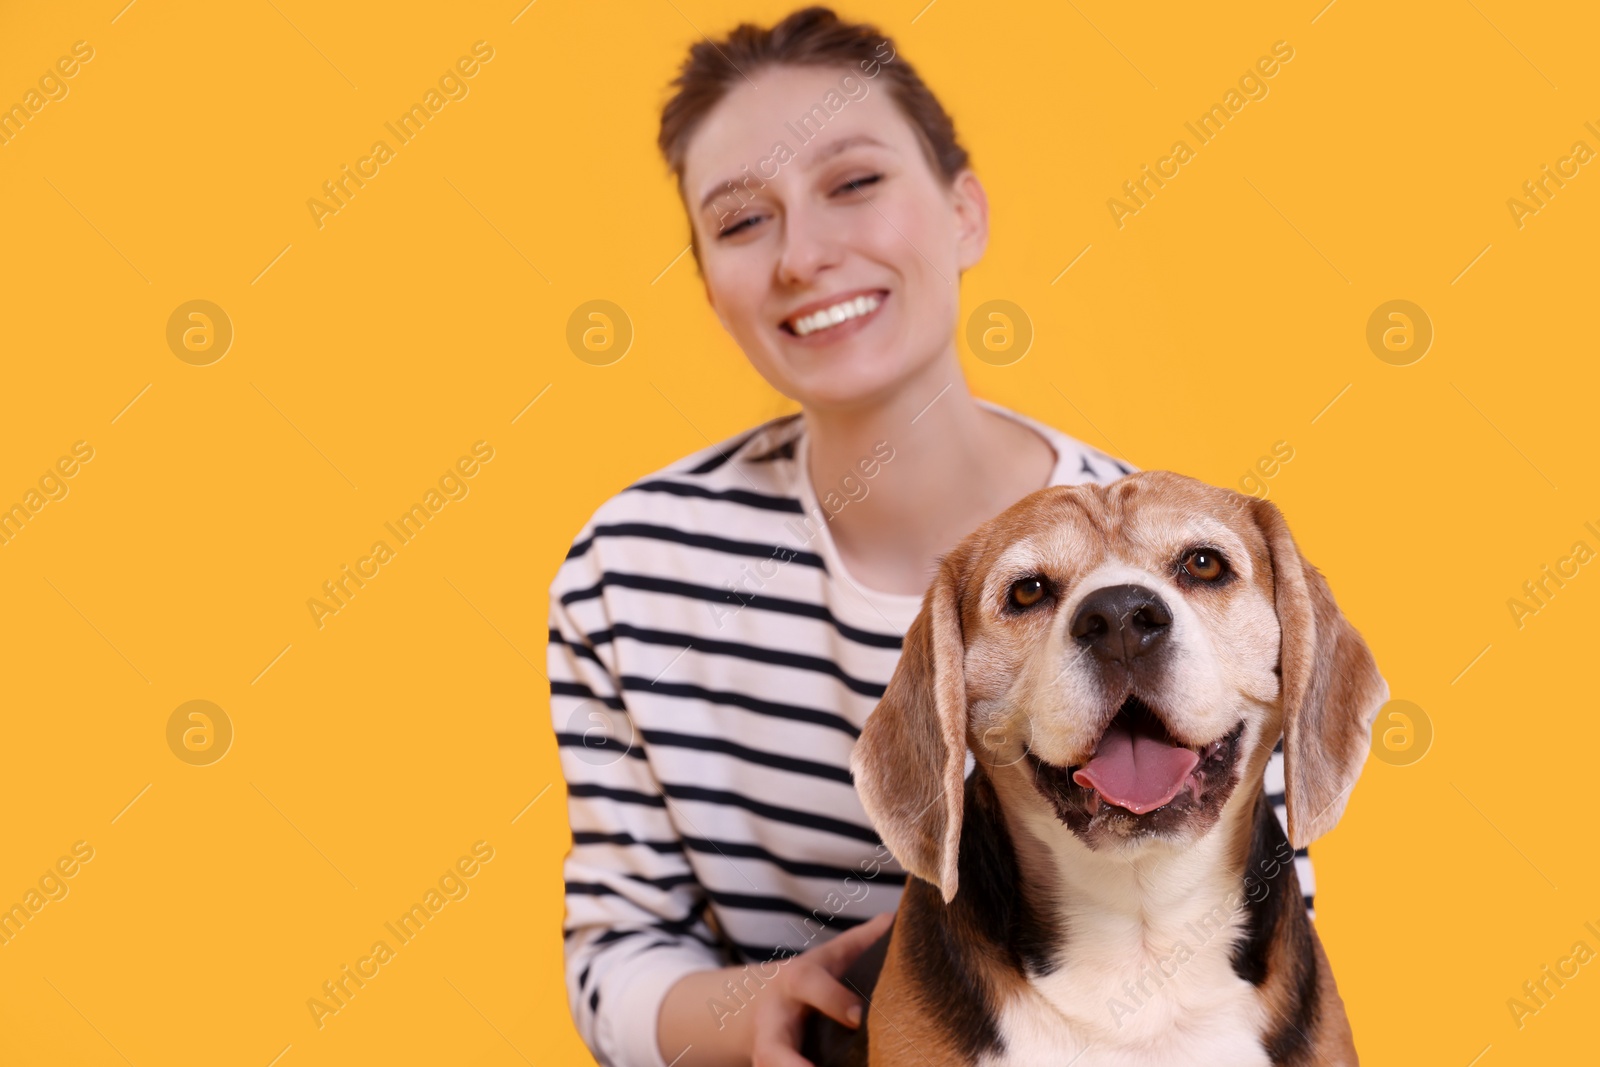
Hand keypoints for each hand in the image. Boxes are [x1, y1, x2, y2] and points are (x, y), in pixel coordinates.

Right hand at [750, 910, 893, 1066]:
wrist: (753, 1006)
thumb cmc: (807, 982)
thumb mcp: (827, 957)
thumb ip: (859, 942)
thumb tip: (895, 918)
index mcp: (794, 983)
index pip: (810, 986)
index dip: (834, 1000)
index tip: (859, 1017)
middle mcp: (775, 1025)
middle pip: (773, 1054)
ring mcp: (768, 1057)